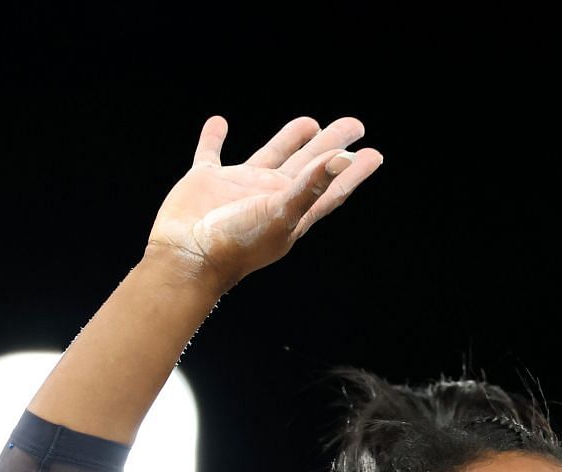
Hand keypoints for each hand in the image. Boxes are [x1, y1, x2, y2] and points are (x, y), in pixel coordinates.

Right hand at [145, 114, 382, 292]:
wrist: (187, 258)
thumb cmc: (236, 243)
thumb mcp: (281, 213)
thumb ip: (311, 186)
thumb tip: (343, 158)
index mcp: (291, 209)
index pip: (331, 187)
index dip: (353, 172)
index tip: (374, 154)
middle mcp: (269, 197)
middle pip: (308, 166)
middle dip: (330, 145)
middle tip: (354, 125)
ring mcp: (237, 189)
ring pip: (269, 157)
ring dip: (288, 140)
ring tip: (309, 123)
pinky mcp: (205, 182)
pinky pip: (210, 154)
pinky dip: (213, 139)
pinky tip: (218, 123)